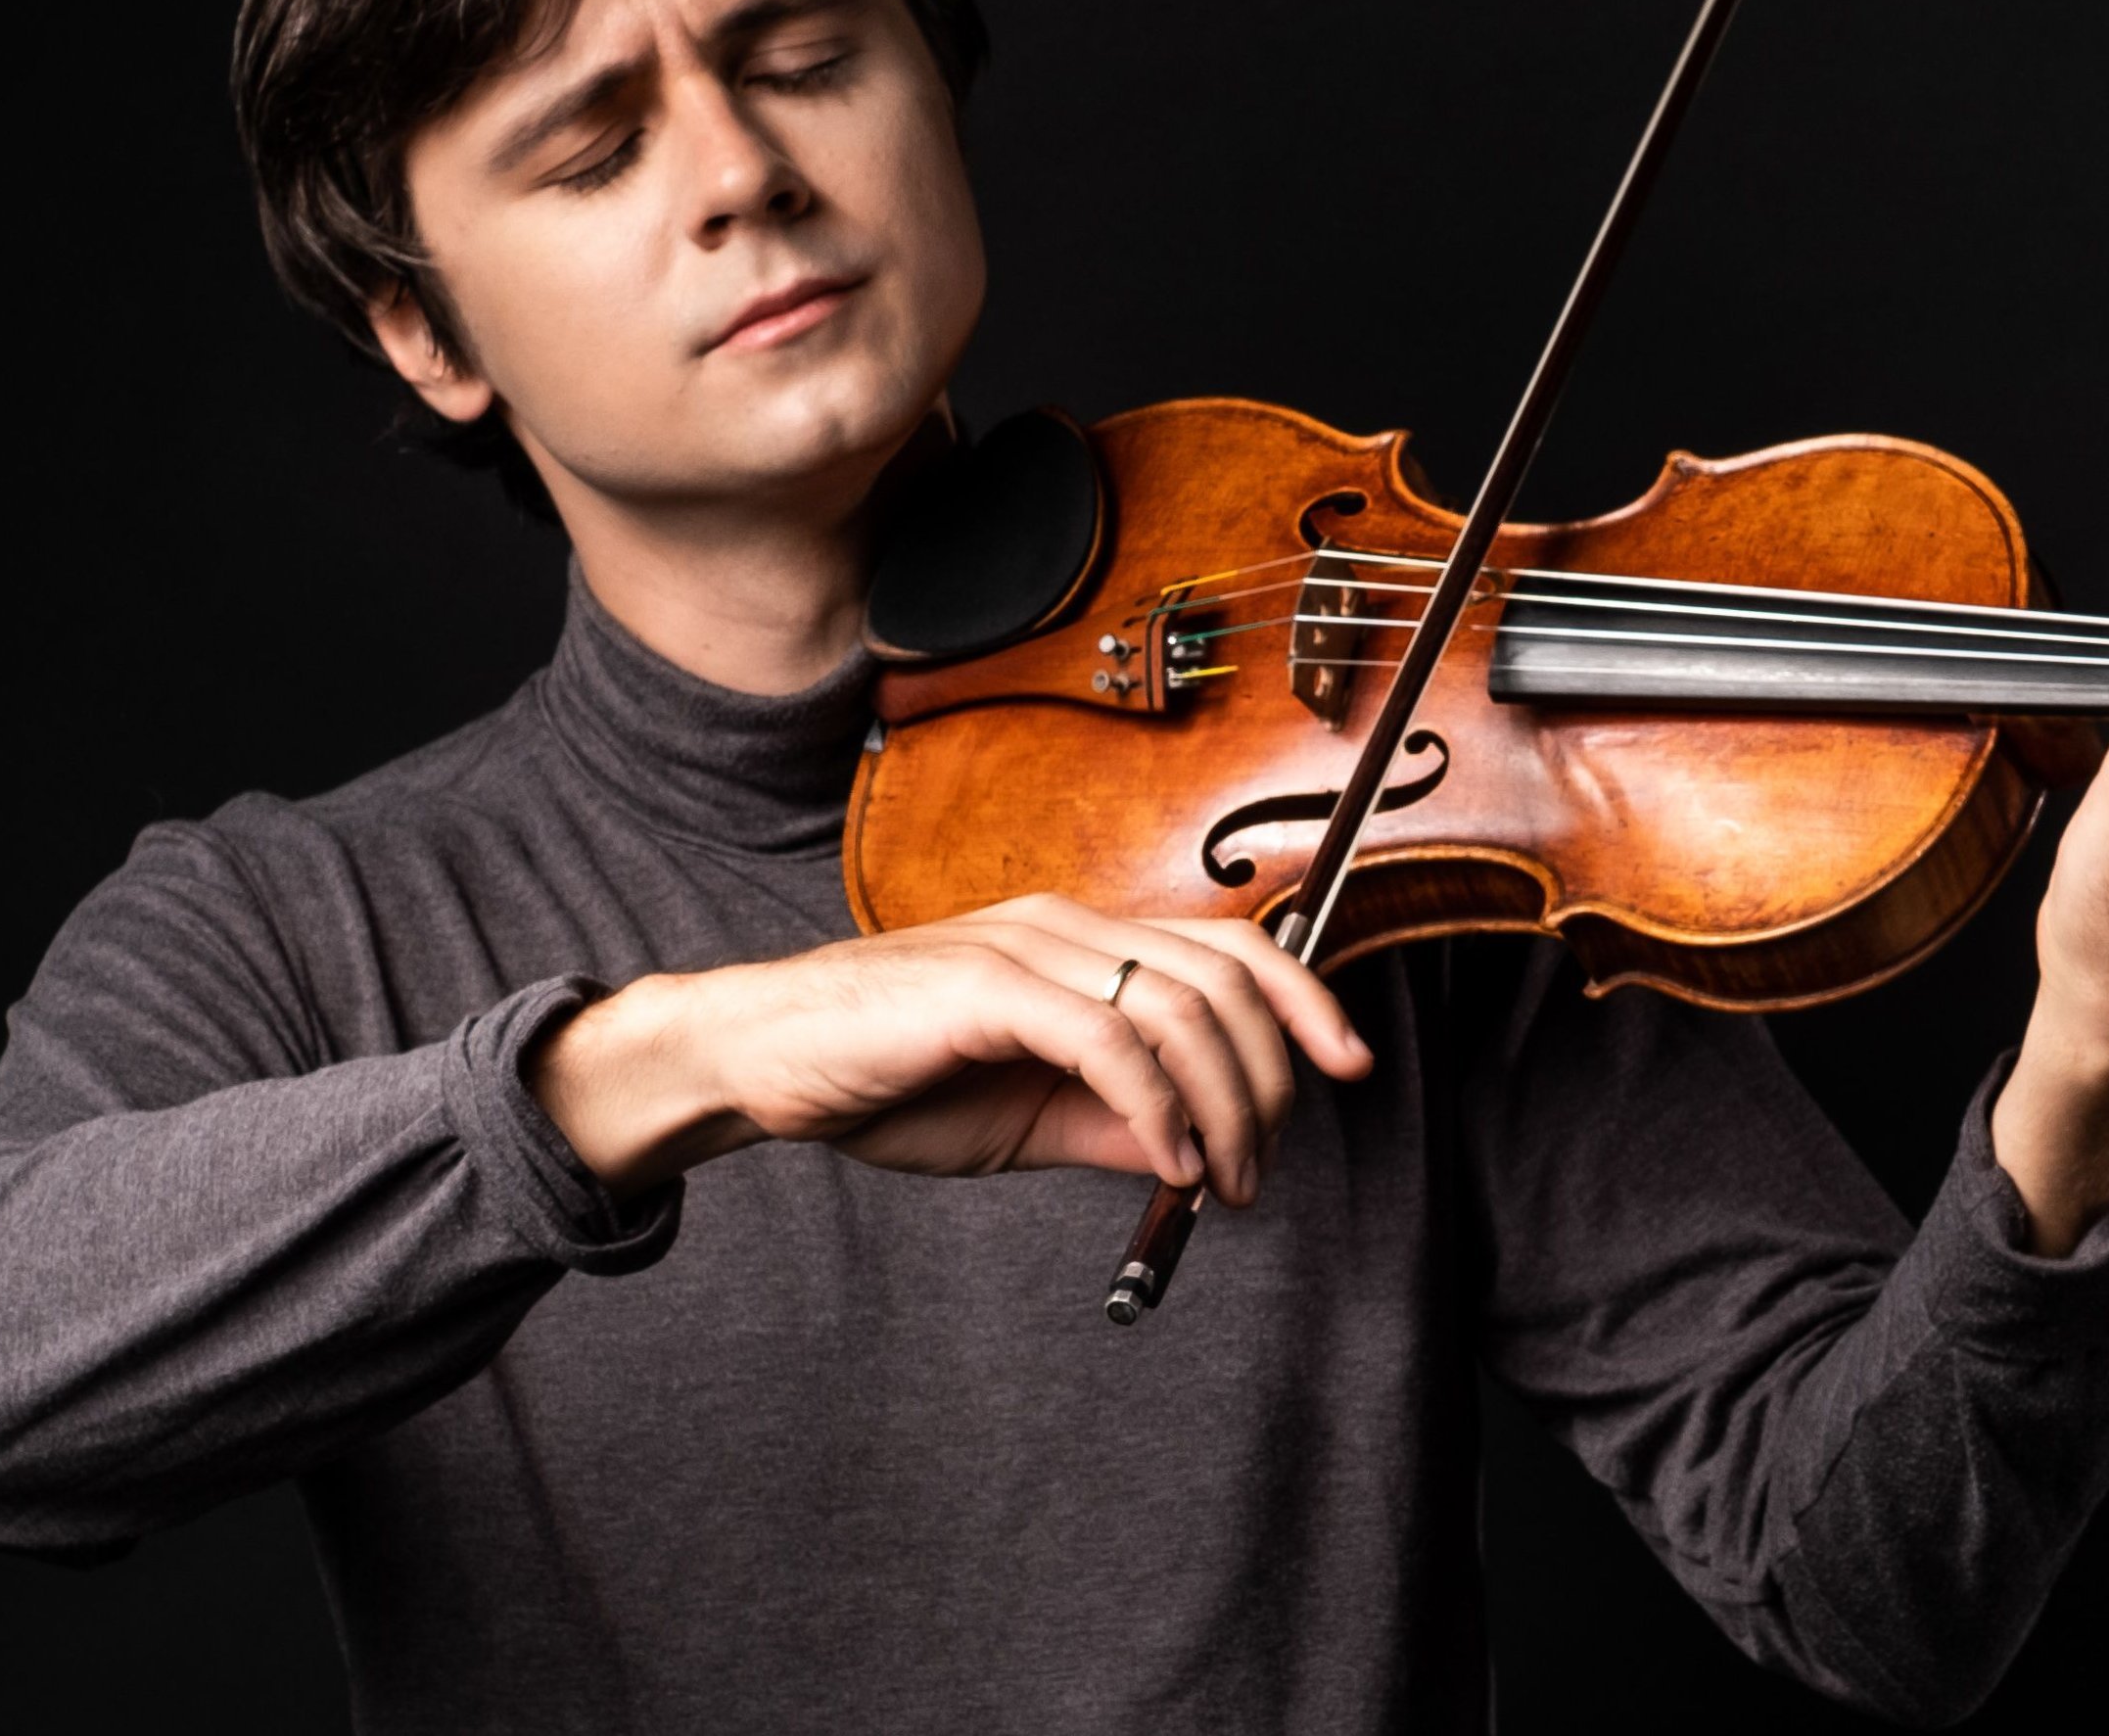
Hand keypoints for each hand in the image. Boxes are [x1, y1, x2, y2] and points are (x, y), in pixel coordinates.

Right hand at [525, 896, 1376, 1204]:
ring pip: (1180, 1009)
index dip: (1305, 1000)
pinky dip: (1155, 1107)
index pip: (1233, 947)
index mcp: (1085, 941)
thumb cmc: (889, 1078)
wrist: (761, 1062)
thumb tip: (1202, 1153)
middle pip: (1227, 977)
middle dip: (1271, 1080)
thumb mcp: (1031, 1114)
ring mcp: (1026, 949)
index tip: (1347, 1065)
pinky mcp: (983, 986)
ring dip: (1223, 1108)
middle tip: (1261, 1168)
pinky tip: (1167, 1162)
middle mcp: (1068, 927)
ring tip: (1218, 1181)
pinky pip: (1106, 1041)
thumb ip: (1117, 1120)